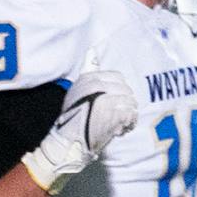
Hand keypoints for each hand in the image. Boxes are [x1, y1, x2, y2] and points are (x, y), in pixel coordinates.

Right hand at [22, 58, 137, 193]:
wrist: (66, 144)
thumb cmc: (72, 123)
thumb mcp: (76, 94)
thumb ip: (88, 79)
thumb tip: (92, 52)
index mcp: (88, 79)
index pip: (118, 77)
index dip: (120, 93)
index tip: (115, 105)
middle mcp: (96, 85)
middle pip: (126, 90)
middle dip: (126, 105)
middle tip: (118, 118)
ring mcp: (103, 97)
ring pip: (130, 102)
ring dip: (128, 116)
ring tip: (119, 126)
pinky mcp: (110, 112)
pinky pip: (130, 113)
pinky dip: (129, 123)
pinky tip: (120, 130)